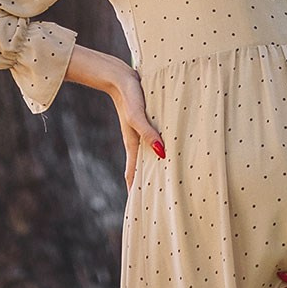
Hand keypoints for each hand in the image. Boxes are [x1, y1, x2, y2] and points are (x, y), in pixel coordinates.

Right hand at [109, 67, 163, 192]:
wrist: (119, 75)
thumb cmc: (128, 95)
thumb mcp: (137, 115)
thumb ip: (148, 133)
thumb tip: (161, 153)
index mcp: (134, 144)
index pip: (133, 175)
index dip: (135, 193)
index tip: (139, 212)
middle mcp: (138, 141)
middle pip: (142, 170)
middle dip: (146, 186)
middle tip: (155, 204)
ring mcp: (142, 132)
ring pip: (149, 156)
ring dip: (155, 169)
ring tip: (166, 183)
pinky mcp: (147, 122)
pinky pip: (154, 141)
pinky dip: (159, 151)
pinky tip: (167, 151)